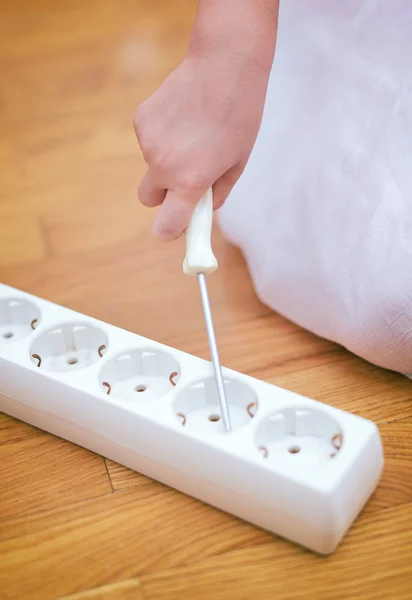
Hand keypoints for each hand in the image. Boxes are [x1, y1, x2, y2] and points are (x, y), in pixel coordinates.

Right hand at [134, 51, 271, 240]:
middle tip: (186, 178)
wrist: (223, 63)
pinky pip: (148, 141)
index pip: (165, 226)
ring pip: (151, 166)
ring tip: (193, 133)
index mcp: (189, 181)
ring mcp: (147, 142)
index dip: (170, 230)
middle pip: (149, 199)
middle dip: (164, 196)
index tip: (176, 228)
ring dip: (167, 160)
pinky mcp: (141, 120)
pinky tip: (182, 117)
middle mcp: (163, 165)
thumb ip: (217, 192)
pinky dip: (162, 137)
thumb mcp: (238, 163)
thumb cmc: (239, 115)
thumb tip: (202, 207)